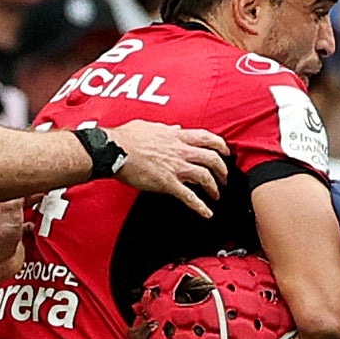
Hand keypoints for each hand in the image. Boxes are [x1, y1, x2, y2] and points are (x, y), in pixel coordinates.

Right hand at [103, 121, 231, 215]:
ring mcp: (176, 167)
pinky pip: (189, 197)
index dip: (220, 145)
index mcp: (177, 136)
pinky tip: (206, 213)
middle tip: (224, 177)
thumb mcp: (150, 126)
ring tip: (216, 195)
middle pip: (212, 159)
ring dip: (214, 187)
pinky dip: (200, 206)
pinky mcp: (168, 183)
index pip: (207, 138)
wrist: (113, 150)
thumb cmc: (127, 138)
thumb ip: (167, 128)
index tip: (225, 152)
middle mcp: (180, 151)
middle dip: (222, 169)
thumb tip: (176, 128)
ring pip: (205, 177)